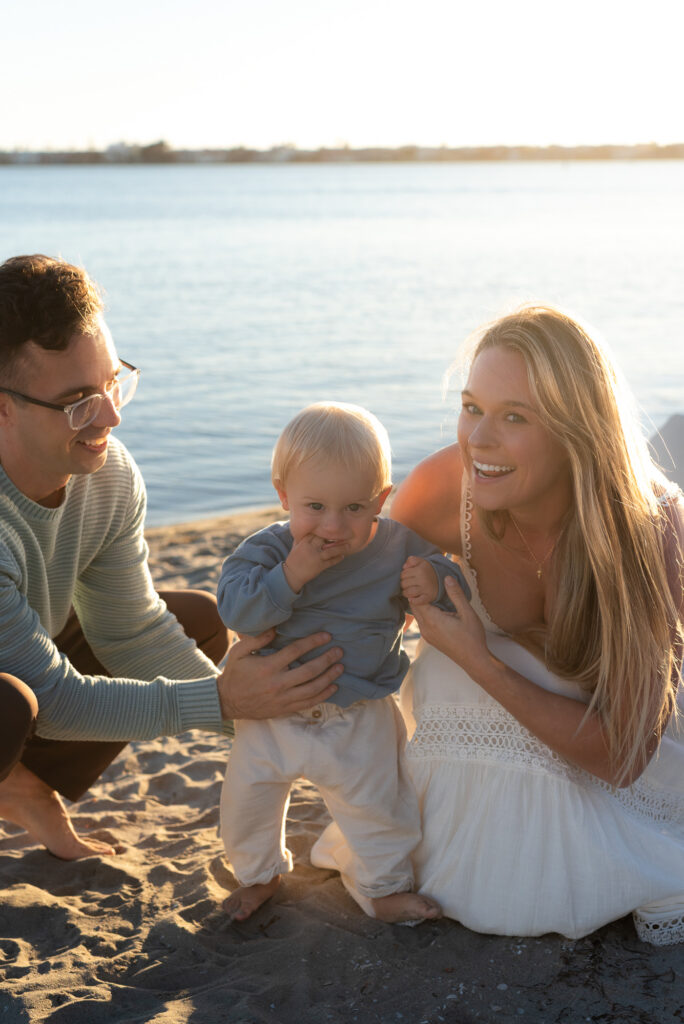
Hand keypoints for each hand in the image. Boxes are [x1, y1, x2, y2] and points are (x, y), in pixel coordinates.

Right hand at [217, 629, 342, 719]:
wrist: (227, 701)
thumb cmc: (235, 673)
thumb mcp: (239, 652)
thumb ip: (256, 638)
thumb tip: (275, 627)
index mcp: (267, 667)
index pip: (295, 651)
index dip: (313, 642)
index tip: (326, 636)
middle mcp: (277, 683)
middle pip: (309, 671)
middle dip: (327, 660)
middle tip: (339, 651)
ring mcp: (283, 698)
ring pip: (312, 689)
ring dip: (329, 677)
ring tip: (340, 667)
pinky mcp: (285, 709)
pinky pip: (308, 703)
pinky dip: (323, 695)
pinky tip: (333, 687)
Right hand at [282, 534, 346, 591]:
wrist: (291, 574)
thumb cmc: (293, 560)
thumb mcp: (295, 546)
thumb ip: (301, 538)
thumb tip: (305, 530)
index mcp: (304, 542)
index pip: (317, 533)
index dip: (325, 531)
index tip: (332, 530)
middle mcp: (310, 548)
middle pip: (325, 539)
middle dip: (334, 537)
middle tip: (344, 535)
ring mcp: (316, 557)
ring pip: (331, 550)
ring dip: (341, 548)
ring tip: (348, 546)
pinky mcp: (319, 566)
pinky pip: (331, 561)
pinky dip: (337, 559)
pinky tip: (342, 556)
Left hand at [400, 556, 438, 604]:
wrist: (443, 577)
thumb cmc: (428, 569)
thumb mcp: (421, 561)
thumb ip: (411, 560)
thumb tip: (404, 567)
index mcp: (420, 570)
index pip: (403, 575)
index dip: (403, 576)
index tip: (407, 577)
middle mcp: (423, 579)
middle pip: (404, 584)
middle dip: (403, 584)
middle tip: (407, 584)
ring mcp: (426, 589)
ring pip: (408, 592)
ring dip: (406, 593)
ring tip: (408, 591)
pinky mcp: (429, 597)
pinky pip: (418, 601)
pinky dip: (413, 601)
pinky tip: (411, 599)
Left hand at [409, 575, 488, 675]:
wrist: (474, 660)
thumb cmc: (472, 637)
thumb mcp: (467, 613)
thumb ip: (456, 595)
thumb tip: (447, 578)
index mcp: (432, 620)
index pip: (416, 599)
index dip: (419, 588)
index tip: (425, 579)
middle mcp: (425, 628)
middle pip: (414, 606)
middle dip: (418, 594)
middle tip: (427, 582)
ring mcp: (426, 635)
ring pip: (417, 614)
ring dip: (422, 603)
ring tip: (432, 593)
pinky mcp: (430, 639)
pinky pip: (422, 621)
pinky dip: (425, 612)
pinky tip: (437, 607)